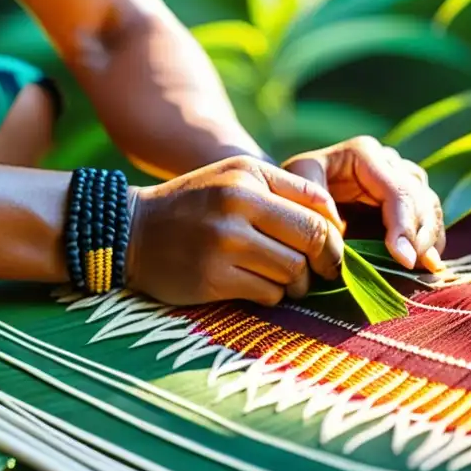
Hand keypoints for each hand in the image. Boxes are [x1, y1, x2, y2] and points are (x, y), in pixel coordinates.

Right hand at [124, 155, 345, 306]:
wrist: (132, 231)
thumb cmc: (196, 205)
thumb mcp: (235, 178)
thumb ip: (283, 192)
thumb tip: (338, 224)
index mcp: (248, 175)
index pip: (317, 203)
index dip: (334, 230)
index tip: (330, 245)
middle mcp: (238, 203)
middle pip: (312, 238)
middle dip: (326, 260)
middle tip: (323, 271)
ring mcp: (224, 242)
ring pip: (293, 270)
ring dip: (296, 282)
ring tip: (284, 280)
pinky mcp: (213, 277)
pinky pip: (269, 294)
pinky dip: (271, 295)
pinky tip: (255, 285)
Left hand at [282, 137, 444, 272]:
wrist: (295, 190)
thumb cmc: (294, 183)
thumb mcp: (296, 180)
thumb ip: (314, 197)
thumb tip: (338, 225)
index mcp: (365, 154)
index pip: (397, 190)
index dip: (404, 225)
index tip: (403, 259)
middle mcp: (389, 162)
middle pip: (419, 198)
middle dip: (420, 234)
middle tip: (412, 265)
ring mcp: (400, 180)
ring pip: (429, 206)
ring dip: (430, 238)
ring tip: (426, 266)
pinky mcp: (404, 201)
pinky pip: (427, 219)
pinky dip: (430, 242)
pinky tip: (429, 264)